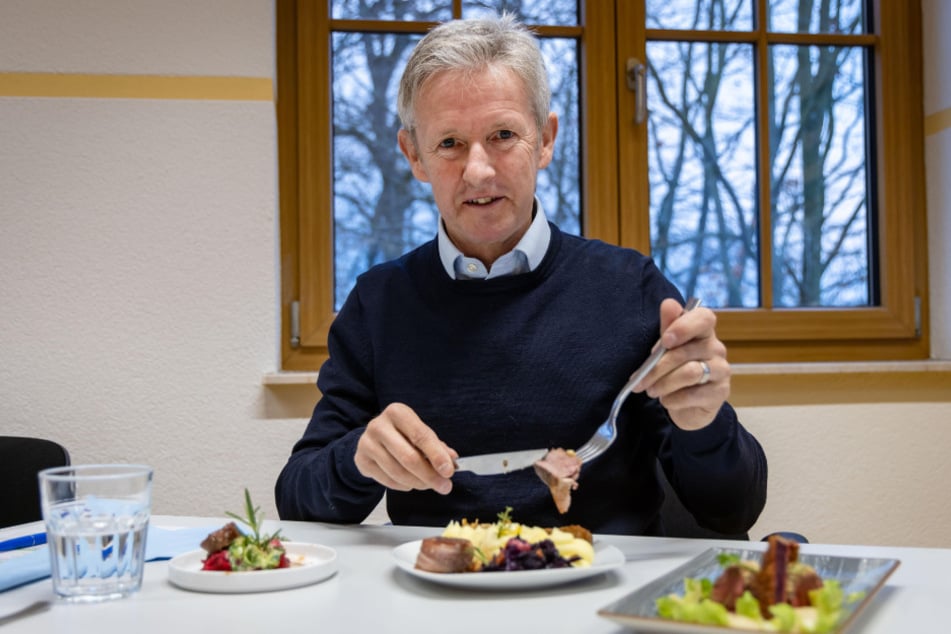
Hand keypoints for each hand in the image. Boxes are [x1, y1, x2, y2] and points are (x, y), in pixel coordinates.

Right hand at [354, 402, 458, 494]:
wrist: (373, 440)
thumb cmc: (402, 435)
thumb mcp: (420, 433)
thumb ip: (437, 446)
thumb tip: (452, 459)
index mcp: (397, 412)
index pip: (420, 436)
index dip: (436, 455)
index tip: (449, 471)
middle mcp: (379, 425)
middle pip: (408, 457)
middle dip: (429, 475)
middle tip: (445, 487)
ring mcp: (367, 443)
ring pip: (398, 472)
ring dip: (418, 483)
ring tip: (429, 485)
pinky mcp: (361, 460)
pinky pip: (387, 480)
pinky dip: (404, 486)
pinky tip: (411, 483)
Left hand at [631, 298, 729, 429]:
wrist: (686, 403)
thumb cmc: (674, 368)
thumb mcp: (666, 347)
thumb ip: (667, 327)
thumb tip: (668, 304)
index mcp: (703, 331)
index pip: (704, 318)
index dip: (684, 326)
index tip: (665, 340)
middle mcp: (716, 348)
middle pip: (686, 351)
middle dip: (658, 367)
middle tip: (640, 380)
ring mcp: (721, 370)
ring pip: (690, 373)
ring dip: (664, 383)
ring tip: (651, 390)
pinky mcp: (720, 392)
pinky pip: (694, 394)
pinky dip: (674, 399)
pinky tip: (667, 400)